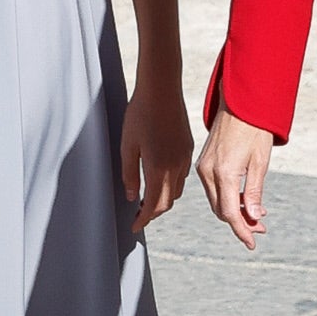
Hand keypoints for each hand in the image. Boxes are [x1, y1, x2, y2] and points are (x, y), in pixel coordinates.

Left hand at [121, 79, 193, 233]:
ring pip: (177, 190)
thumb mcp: (127, 145)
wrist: (162, 89)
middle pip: (167, 202)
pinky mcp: (188, 149)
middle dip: (153, 213)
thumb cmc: (140, 113)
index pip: (153, 205)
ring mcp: (184, 158)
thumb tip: (132, 196)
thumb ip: (128, 174)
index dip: (143, 219)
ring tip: (148, 200)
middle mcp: (175, 167)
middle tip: (139, 216)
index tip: (134, 226)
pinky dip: (171, 185)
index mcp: (158, 168)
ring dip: (163, 199)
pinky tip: (160, 179)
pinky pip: (182, 176)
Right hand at [196, 107, 274, 249]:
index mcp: (223, 173)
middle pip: (221, 211)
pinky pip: (213, 189)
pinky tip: (244, 199)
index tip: (252, 243)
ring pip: (216, 202)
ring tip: (257, 216)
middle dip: (240, 223)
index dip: (242, 231)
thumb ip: (254, 192)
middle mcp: (208, 172)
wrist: (238, 102)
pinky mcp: (203, 163)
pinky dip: (227, 198)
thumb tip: (254, 217)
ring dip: (234, 211)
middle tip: (261, 229)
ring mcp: (203, 168)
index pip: (229, 213)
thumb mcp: (260, 162)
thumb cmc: (254, 128)